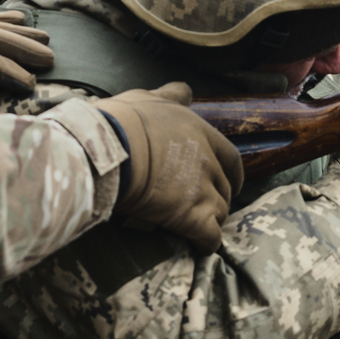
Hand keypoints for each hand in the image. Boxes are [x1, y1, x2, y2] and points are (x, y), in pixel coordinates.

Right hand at [88, 83, 243, 252]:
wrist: (108, 149)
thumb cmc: (119, 122)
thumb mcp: (146, 98)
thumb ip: (168, 96)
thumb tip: (183, 90)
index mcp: (198, 131)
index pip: (228, 155)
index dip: (231, 171)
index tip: (229, 179)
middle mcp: (206, 159)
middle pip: (225, 185)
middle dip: (220, 197)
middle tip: (210, 206)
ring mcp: (201, 189)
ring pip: (220, 210)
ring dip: (213, 220)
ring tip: (201, 229)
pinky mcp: (191, 216)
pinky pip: (209, 236)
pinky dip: (207, 243)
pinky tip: (201, 247)